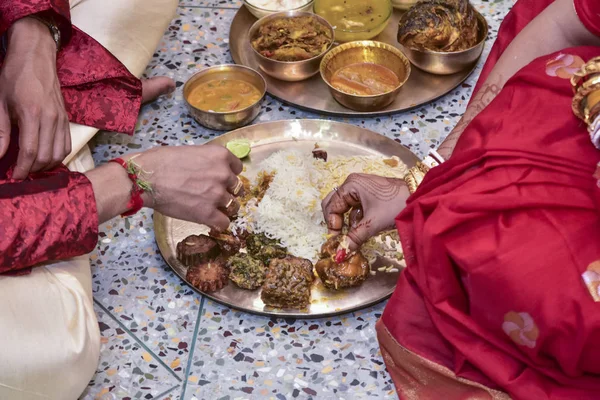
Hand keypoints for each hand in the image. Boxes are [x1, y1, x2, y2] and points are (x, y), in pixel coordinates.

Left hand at [0, 17, 70, 178]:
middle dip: (33, 170)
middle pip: (46, 156)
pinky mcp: (67, 119)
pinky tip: (45, 158)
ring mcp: (62, 119)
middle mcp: (51, 119)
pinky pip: (67, 145)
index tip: (15, 177)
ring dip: (46, 166)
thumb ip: (0, 132)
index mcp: (32, 114)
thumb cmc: (14, 76)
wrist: (36, 57)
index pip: (29, 151)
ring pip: (59, 154)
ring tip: (32, 167)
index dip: (22, 168)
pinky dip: (57, 156)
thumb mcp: (1, 103)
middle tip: (21, 173)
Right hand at [135, 145, 242, 230]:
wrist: (146, 178)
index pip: (238, 168)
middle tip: (213, 194)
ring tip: (211, 208)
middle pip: (237, 188)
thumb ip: (206, 161)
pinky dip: (218, 223)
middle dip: (227, 191)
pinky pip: (224, 223)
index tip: (222, 179)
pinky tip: (210, 220)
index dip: (230, 175)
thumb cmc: (161, 162)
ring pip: (234, 206)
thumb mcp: (191, 151)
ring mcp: (217, 195)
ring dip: (225, 208)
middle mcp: (223, 174)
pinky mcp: (208, 213)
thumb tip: (208, 170)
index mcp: (220, 156)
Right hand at [321, 173, 409, 251]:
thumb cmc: (395, 205)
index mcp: (350, 185)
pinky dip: (355, 219)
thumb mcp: (373, 223)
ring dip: (346, 221)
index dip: (332, 224)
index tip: (338, 239)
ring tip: (353, 235)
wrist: (419, 198)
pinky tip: (361, 228)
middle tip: (340, 236)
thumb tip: (339, 255)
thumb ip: (354, 237)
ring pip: (344, 207)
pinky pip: (354, 207)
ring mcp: (361, 188)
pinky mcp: (368, 194)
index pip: (331, 206)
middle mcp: (352, 184)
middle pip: (334, 204)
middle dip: (335, 221)